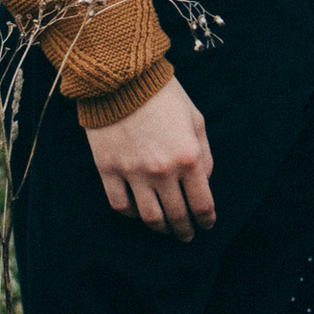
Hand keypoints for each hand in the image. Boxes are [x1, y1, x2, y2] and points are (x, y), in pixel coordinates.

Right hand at [85, 74, 215, 238]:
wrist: (121, 78)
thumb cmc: (164, 96)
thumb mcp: (196, 120)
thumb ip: (204, 154)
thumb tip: (204, 182)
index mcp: (189, 157)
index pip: (201, 203)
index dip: (206, 220)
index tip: (206, 225)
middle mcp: (162, 171)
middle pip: (176, 215)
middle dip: (184, 230)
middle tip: (186, 235)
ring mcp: (133, 172)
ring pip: (149, 217)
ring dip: (160, 228)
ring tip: (164, 229)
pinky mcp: (108, 170)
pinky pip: (120, 205)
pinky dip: (131, 214)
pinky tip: (138, 212)